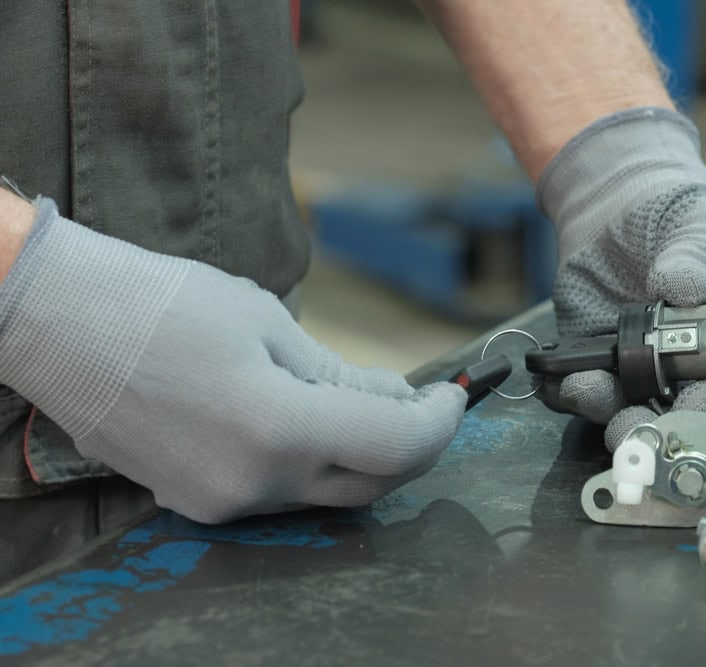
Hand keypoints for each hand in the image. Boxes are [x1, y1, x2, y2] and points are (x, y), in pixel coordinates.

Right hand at [0, 199, 466, 522]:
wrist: (60, 323)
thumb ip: (342, 377)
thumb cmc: (164, 303)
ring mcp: (223, 502)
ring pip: (327, 493)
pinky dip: (315, 462)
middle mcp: (255, 483)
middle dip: (411, 446)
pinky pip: (282, 493)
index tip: (452, 396)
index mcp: (279, 428)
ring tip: (369, 402)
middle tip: (424, 404)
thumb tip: (397, 400)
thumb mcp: (269, 324)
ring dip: (363, 455)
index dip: (438, 423)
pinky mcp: (198, 503)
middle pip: (371, 484)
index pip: (396, 446)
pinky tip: (314, 421)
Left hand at [536, 108, 705, 450]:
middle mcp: (697, 368)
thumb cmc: (680, 213)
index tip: (693, 404)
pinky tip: (560, 378)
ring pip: (631, 411)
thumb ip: (697, 258)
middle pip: (685, 417)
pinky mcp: (601, 366)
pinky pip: (585, 393)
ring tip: (586, 390)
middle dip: (657, 426)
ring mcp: (645, 372)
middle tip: (631, 425)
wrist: (621, 205)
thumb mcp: (701, 224)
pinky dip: (570, 393)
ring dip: (608, 412)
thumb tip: (686, 290)